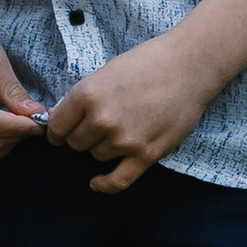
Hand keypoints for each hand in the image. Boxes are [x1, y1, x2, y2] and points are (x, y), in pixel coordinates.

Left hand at [41, 33, 209, 193]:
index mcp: (87, 94)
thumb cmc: (148, 62)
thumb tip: (57, 118)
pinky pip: (118, 181)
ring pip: (97, 155)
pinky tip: (96, 182)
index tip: (61, 132)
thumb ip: (82, 97)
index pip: (57, 126)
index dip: (58, 129)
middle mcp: (102, 119)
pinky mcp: (146, 154)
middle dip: (83, 135)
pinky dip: (105, 185)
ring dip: (104, 146)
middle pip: (76, 143)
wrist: (189, 65)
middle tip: (100, 123)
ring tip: (124, 125)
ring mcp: (124, 139)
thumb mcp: (106, 71)